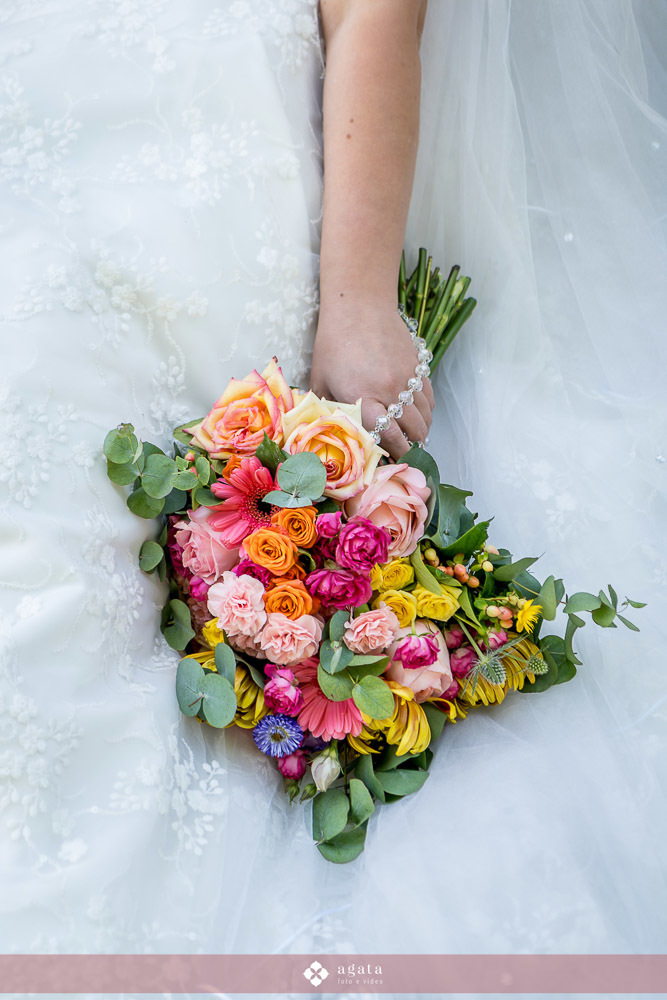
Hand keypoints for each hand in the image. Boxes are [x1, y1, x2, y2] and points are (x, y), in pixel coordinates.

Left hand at [310, 299, 434, 459]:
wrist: (359, 305)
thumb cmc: (333, 344)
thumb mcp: (321, 380)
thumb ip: (328, 410)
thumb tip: (330, 433)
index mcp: (363, 397)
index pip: (388, 437)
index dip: (393, 453)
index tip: (391, 460)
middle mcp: (389, 390)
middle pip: (412, 431)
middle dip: (410, 446)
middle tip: (403, 452)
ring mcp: (408, 378)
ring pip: (425, 416)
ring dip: (420, 430)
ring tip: (411, 436)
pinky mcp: (419, 366)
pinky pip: (430, 397)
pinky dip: (426, 410)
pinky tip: (416, 414)